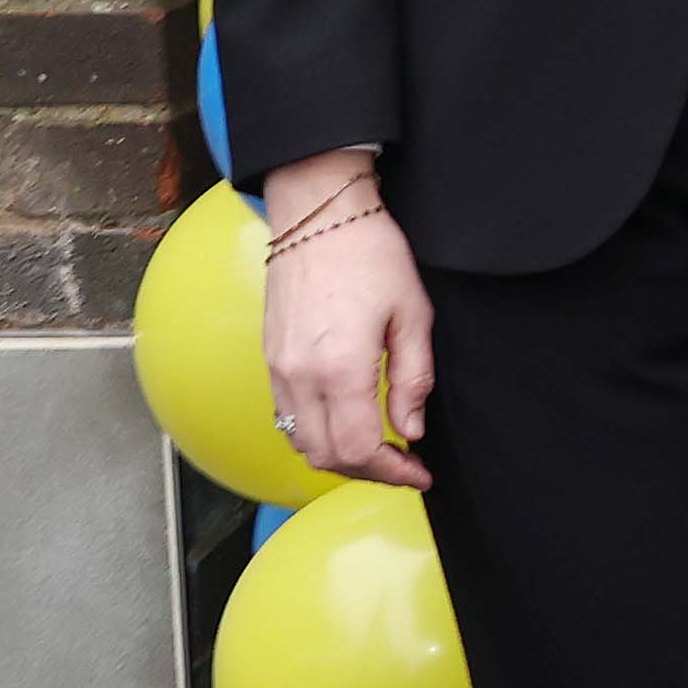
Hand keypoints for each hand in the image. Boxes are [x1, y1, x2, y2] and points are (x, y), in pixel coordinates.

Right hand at [261, 149, 433, 486]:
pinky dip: (316, 432)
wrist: (319, 215)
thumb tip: (411, 429)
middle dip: (367, 471)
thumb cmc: (372, 255)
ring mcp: (277, 367)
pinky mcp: (268, 356)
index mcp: (340, 368)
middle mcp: (299, 376)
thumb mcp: (413, 315)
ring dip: (339, 455)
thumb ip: (413, 380)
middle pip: (325, 456)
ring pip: (300, 441)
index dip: (392, 472)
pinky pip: (285, 415)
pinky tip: (347, 420)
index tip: (419, 473)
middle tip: (403, 464)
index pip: (359, 449)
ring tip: (378, 446)